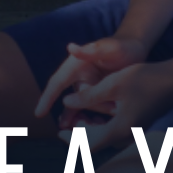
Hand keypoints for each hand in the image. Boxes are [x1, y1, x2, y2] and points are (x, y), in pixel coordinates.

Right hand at [34, 35, 150, 123]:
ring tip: (106, 119)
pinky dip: (94, 120)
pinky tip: (102, 125)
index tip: (38, 114)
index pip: (57, 83)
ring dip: (91, 116)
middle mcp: (77, 78)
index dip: (47, 98)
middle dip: (83, 111)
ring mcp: (86, 89)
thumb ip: (92, 50)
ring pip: (83, 109)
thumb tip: (71, 47)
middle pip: (74, 101)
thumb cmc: (122, 47)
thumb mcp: (110, 48)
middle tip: (102, 113)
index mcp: (75, 66)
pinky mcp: (96, 96)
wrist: (134, 52)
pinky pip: (91, 112)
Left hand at [61, 61, 172, 150]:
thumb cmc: (145, 78)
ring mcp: (134, 133)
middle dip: (79, 134)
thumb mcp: (113, 84)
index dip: (72, 140)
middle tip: (67, 122)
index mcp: (120, 129)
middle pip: (97, 144)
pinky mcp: (138, 127)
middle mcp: (128, 136)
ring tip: (78, 116)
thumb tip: (65, 102)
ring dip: (90, 130)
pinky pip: (115, 133)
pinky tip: (95, 114)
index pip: (89, 145)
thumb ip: (88, 96)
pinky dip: (102, 127)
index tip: (59, 133)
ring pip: (106, 138)